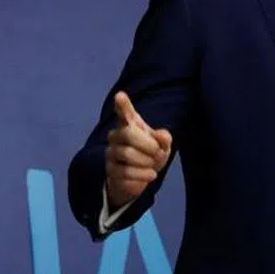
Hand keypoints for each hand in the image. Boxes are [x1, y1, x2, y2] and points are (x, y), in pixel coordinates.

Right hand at [105, 92, 172, 208]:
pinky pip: (126, 172)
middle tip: (159, 153)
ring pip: (127, 154)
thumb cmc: (150, 153)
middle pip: (128, 134)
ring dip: (147, 162)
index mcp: (129, 124)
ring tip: (153, 165)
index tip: (120, 96)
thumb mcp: (162, 145)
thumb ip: (163, 138)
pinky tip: (149, 175)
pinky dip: (143, 175)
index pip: (123, 112)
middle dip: (149, 145)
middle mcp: (116, 136)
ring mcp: (111, 153)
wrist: (140, 177)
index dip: (122, 104)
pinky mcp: (110, 171)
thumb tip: (163, 137)